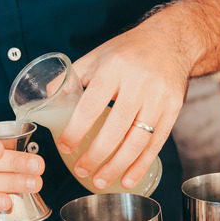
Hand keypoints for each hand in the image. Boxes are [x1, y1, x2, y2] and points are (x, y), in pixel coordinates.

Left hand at [60, 22, 191, 190]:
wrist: (172, 39)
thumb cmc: (129, 50)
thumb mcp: (98, 55)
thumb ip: (73, 77)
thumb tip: (45, 99)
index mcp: (114, 68)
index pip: (92, 105)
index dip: (77, 130)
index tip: (65, 147)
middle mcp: (139, 83)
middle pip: (115, 128)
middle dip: (96, 155)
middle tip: (81, 170)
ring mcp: (159, 98)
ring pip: (137, 140)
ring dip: (117, 166)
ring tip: (100, 181)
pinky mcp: (173, 109)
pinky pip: (156, 143)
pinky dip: (141, 164)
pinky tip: (128, 179)